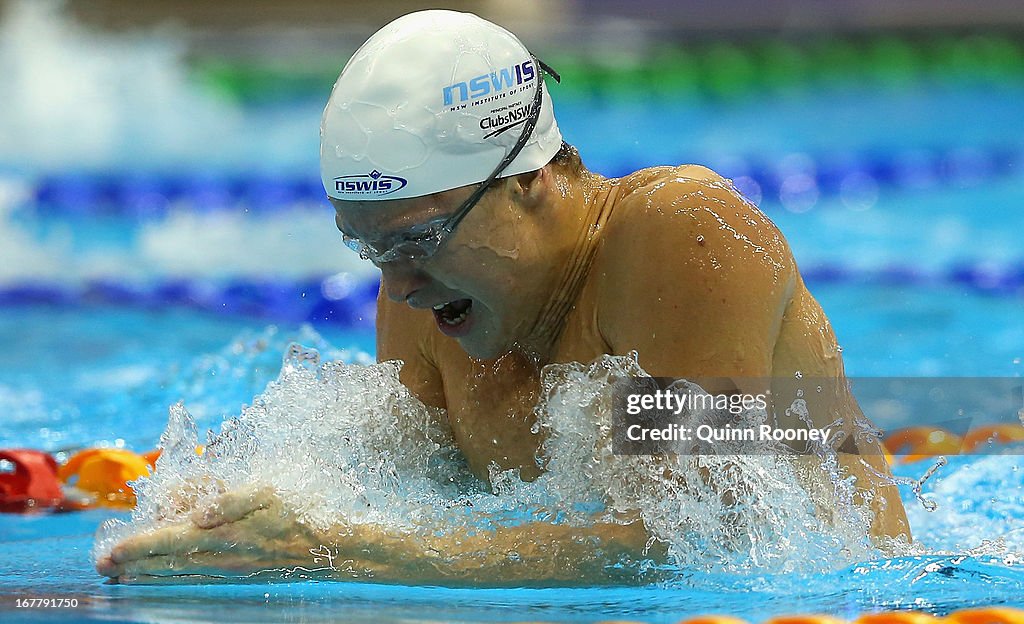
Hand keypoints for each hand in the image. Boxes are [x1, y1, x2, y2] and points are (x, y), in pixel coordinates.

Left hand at [95, 485, 324, 582]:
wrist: (330, 547)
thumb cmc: (299, 512)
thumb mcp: (268, 492)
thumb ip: (230, 499)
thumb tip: (196, 514)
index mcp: (224, 534)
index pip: (169, 540)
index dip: (138, 546)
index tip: (109, 551)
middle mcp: (221, 557)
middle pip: (167, 562)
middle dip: (133, 564)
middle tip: (103, 566)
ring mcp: (230, 569)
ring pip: (179, 573)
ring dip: (148, 573)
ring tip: (123, 575)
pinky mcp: (239, 573)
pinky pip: (197, 577)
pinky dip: (173, 578)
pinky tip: (166, 577)